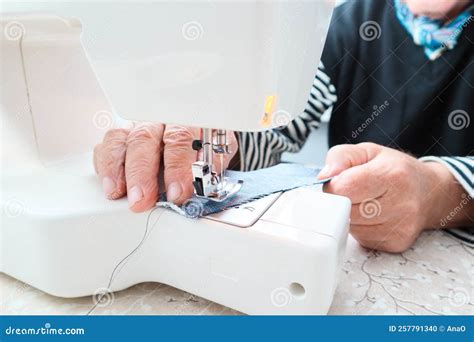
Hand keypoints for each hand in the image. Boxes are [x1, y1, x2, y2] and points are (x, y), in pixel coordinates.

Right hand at [93, 123, 237, 211]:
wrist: (202, 136)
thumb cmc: (207, 149)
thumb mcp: (217, 157)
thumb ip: (208, 172)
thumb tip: (200, 193)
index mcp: (190, 121)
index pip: (180, 139)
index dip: (177, 167)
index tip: (176, 192)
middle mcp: (161, 120)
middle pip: (145, 138)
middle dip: (141, 172)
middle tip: (141, 198)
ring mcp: (140, 125)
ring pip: (122, 138)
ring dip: (116, 168)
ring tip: (117, 192)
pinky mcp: (124, 135)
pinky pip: (109, 144)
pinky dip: (105, 164)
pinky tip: (109, 184)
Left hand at [318, 143, 470, 252]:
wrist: (431, 192)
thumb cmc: (396, 169)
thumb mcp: (368, 151)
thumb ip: (341, 157)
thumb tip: (324, 176)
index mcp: (393, 175)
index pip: (345, 188)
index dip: (334, 186)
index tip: (339, 181)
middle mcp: (402, 203)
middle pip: (346, 210)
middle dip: (341, 201)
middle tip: (353, 192)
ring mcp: (400, 227)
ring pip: (351, 227)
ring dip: (349, 216)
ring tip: (365, 203)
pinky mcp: (396, 243)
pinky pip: (362, 238)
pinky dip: (360, 228)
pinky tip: (372, 217)